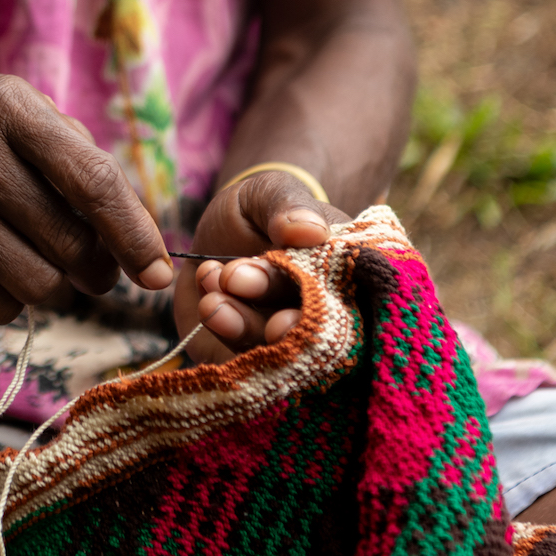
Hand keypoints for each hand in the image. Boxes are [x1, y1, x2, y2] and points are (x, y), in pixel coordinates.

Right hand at [0, 70, 171, 323]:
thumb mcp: (26, 114)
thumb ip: (85, 164)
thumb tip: (140, 241)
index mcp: (9, 109)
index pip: (91, 181)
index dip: (133, 234)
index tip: (159, 272)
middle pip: (67, 243)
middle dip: (98, 267)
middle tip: (98, 267)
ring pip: (34, 284)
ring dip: (56, 286)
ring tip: (44, 261)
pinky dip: (13, 299)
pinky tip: (1, 267)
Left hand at [171, 168, 348, 364]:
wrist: (216, 233)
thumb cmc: (257, 211)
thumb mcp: (269, 193)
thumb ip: (288, 206)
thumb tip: (311, 230)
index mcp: (346, 283)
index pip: (348, 309)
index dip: (321, 313)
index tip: (282, 313)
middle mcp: (322, 320)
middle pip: (313, 340)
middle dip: (278, 328)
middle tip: (241, 301)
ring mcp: (284, 344)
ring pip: (274, 356)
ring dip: (241, 327)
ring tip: (212, 298)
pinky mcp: (246, 358)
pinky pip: (237, 361)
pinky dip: (221, 332)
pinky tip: (206, 295)